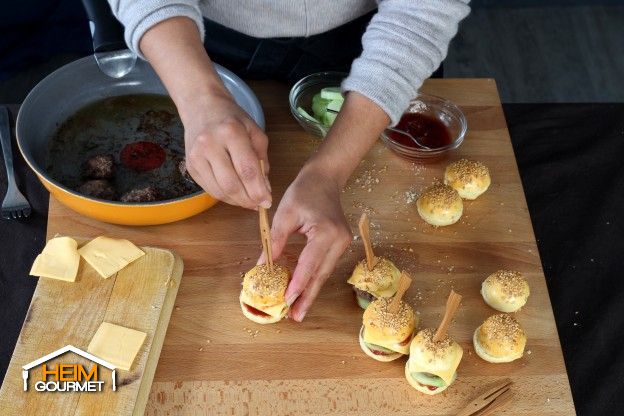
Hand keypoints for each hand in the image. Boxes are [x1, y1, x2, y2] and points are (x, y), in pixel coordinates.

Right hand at [139, 17, 270, 209]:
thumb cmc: (232, 119)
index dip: (258, 190)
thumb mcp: (254, 131)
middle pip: (231, 184)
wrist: (201, 107)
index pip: (247, 169)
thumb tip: (264, 189)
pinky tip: (235, 194)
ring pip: (219, 191)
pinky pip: (209, 189)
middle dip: (248, 200)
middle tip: (258, 204)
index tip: (267, 201)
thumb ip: (262, 160)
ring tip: (248, 201)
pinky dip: (225, 196)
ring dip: (237, 201)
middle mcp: (210, 144)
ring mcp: (196, 156)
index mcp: (231, 132)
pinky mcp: (190, 166)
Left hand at [258, 164, 351, 321]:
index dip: (298, 284)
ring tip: (298, 310)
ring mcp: (343, 243)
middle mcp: (339, 241)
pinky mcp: (341, 244)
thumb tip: (264, 266)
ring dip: (310, 291)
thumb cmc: (303, 192)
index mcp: (326, 232)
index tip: (287, 301)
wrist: (325, 178)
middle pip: (321, 274)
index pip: (309, 264)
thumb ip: (275, 241)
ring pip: (324, 273)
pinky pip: (325, 266)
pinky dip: (314, 279)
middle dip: (307, 296)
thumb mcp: (284, 215)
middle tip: (296, 317)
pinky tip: (304, 291)